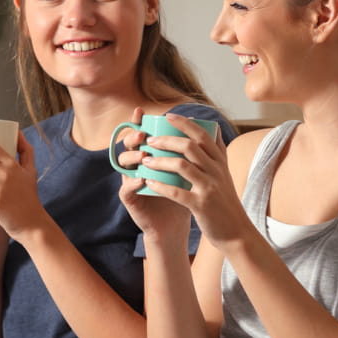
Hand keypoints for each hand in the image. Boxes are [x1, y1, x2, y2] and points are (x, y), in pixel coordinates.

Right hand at [115, 107, 191, 240]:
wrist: (176, 225)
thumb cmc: (184, 195)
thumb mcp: (191, 171)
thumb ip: (196, 151)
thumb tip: (213, 126)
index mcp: (150, 155)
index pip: (141, 134)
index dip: (138, 122)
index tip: (141, 111)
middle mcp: (138, 165)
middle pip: (128, 144)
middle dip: (134, 137)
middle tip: (144, 135)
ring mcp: (131, 180)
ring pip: (123, 163)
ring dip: (132, 157)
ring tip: (144, 156)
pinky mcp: (130, 199)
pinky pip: (126, 188)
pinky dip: (133, 182)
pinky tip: (142, 179)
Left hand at [138, 112, 251, 246]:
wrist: (237, 232)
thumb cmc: (225, 202)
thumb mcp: (225, 173)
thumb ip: (218, 151)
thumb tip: (214, 126)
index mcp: (220, 162)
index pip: (203, 134)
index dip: (184, 123)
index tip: (168, 116)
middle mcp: (217, 171)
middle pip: (189, 146)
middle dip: (166, 140)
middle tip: (150, 140)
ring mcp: (209, 188)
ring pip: (182, 166)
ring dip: (160, 161)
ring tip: (145, 160)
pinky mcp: (201, 205)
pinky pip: (177, 192)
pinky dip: (161, 186)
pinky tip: (149, 182)